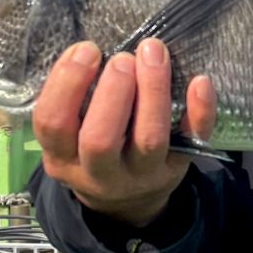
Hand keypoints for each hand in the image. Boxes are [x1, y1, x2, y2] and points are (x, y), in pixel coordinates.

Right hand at [34, 38, 216, 227]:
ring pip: (149, 139)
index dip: (67, 83)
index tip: (87, 49)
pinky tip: (200, 82)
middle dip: (112, 93)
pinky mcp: (177, 169)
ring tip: (153, 53)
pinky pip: (192, 141)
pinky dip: (200, 111)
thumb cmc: (93, 151)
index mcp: (62, 158)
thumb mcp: (70, 136)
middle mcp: (99, 172)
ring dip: (153, 92)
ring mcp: (141, 175)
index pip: (52, 123)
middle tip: (124, 58)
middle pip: (100, 140)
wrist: (128, 203)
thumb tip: (92, 50)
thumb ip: (74, 103)